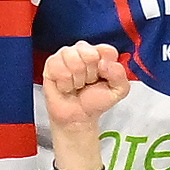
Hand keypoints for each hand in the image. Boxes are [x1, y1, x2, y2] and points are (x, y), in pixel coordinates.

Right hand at [37, 41, 136, 169]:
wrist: (78, 121)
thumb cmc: (97, 104)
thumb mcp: (118, 92)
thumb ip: (120, 76)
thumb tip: (107, 64)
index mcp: (99, 55)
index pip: (105, 48)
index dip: (105, 64)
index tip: (103, 78)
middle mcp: (82, 53)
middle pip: (87, 50)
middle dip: (90, 73)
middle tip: (88, 85)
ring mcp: (65, 59)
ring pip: (71, 56)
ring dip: (77, 77)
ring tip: (76, 87)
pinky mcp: (50, 67)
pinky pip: (57, 64)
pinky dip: (64, 79)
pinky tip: (65, 87)